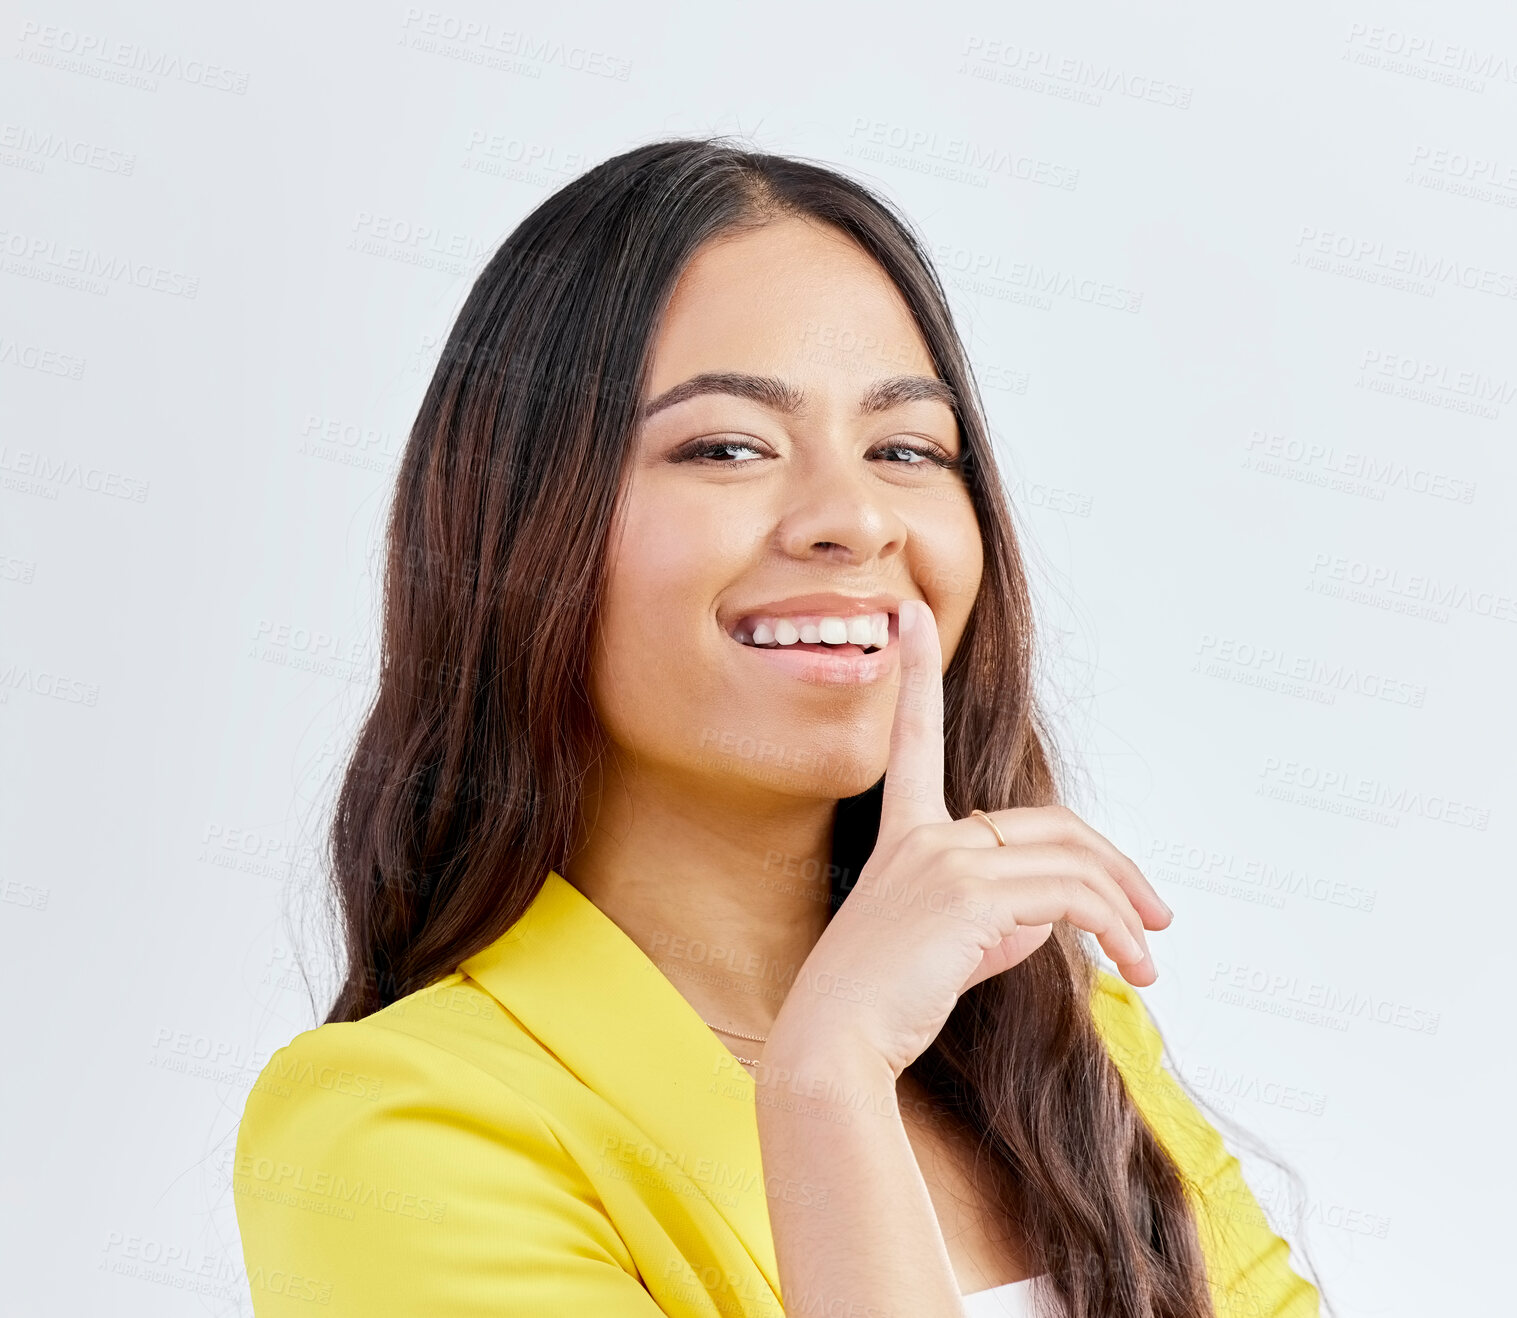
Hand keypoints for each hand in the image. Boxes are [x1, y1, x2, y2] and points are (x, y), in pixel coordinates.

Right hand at [770, 598, 1173, 1079]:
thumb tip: (1056, 919)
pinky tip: (1127, 967)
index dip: (916, 674)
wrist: (833, 1048)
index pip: (913, 737)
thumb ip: (1000, 917)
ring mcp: (943, 857)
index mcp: (904, 834)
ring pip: (1072, 863)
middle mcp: (924, 833)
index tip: (909, 616)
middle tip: (1157, 918)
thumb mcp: (948, 947)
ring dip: (1127, 912)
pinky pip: (1071, 897)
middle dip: (1117, 868)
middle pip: (1054, 825)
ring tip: (1147, 961)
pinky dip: (1115, 928)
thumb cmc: (882, 1005)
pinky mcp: (968, 893)